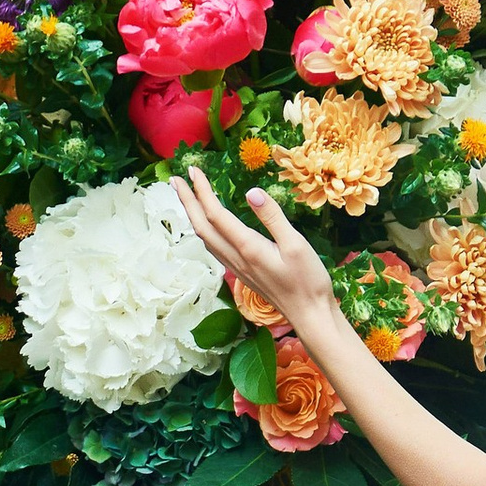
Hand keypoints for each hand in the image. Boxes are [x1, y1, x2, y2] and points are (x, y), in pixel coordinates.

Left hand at [177, 169, 339, 343]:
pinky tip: (207, 226)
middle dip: (187, 201)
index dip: (201, 191)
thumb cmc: (308, 280)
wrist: (309, 314)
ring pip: (205, 239)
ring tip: (186, 198)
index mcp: (248, 247)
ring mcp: (237, 267)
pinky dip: (204, 231)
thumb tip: (251, 192)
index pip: (216, 214)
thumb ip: (273, 217)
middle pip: (202, 227)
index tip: (193, 171)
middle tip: (176, 179)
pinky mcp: (242, 273)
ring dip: (192, 216)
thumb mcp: (296, 244)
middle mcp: (236, 258)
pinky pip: (214, 248)